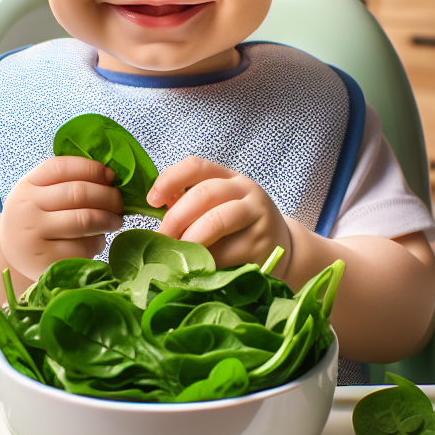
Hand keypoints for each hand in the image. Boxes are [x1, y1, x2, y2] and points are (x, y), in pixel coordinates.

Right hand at [0, 157, 123, 280]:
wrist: (12, 258)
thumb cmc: (36, 221)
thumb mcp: (39, 196)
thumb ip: (65, 182)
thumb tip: (110, 177)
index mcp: (27, 186)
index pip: (62, 167)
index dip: (92, 168)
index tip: (110, 175)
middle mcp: (27, 209)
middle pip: (79, 192)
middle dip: (108, 195)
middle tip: (119, 202)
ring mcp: (35, 236)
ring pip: (86, 219)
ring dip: (110, 219)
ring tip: (116, 220)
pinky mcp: (47, 261)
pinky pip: (84, 246)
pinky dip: (99, 241)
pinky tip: (97, 240)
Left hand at [147, 157, 291, 273]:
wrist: (283, 249)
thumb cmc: (238, 229)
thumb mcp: (218, 208)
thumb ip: (190, 204)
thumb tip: (156, 208)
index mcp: (229, 178)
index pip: (196, 166)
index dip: (169, 180)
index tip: (152, 201)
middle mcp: (246, 191)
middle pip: (204, 194)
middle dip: (176, 218)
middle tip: (162, 239)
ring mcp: (258, 216)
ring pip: (216, 220)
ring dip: (190, 239)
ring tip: (178, 254)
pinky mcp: (262, 244)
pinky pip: (226, 252)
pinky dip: (205, 261)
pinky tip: (197, 268)